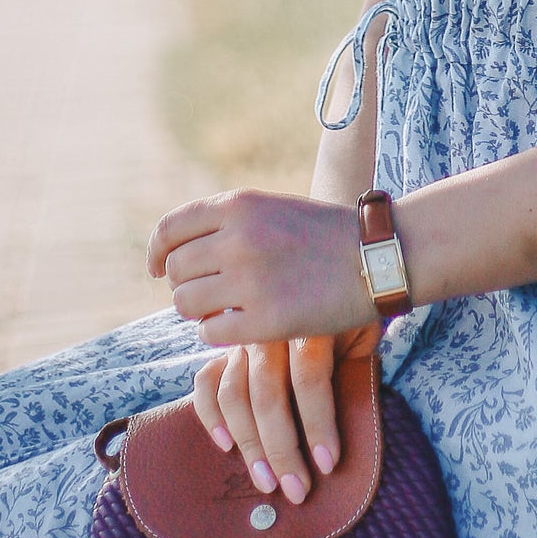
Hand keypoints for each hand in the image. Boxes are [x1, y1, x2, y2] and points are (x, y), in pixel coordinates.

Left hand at [147, 189, 376, 345]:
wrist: (380, 258)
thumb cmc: (326, 235)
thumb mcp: (273, 209)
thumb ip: (227, 223)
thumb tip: (174, 252)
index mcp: (239, 205)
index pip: (169, 230)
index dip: (156, 253)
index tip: (157, 269)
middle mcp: (238, 239)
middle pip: (174, 271)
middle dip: (186, 284)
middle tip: (212, 292)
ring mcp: (250, 281)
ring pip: (185, 303)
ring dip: (200, 310)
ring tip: (228, 307)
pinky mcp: (265, 321)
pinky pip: (210, 332)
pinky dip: (220, 331)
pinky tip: (244, 325)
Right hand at [192, 328, 382, 503]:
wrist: (333, 270)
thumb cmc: (352, 312)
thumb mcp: (362, 332)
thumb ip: (352, 368)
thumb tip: (350, 430)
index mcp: (310, 321)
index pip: (310, 378)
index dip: (318, 424)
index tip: (328, 464)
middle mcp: (270, 328)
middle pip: (268, 394)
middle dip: (282, 449)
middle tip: (297, 490)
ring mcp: (243, 337)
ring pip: (235, 395)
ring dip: (250, 444)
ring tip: (268, 482)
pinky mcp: (225, 347)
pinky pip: (206, 382)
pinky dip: (210, 415)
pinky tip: (226, 446)